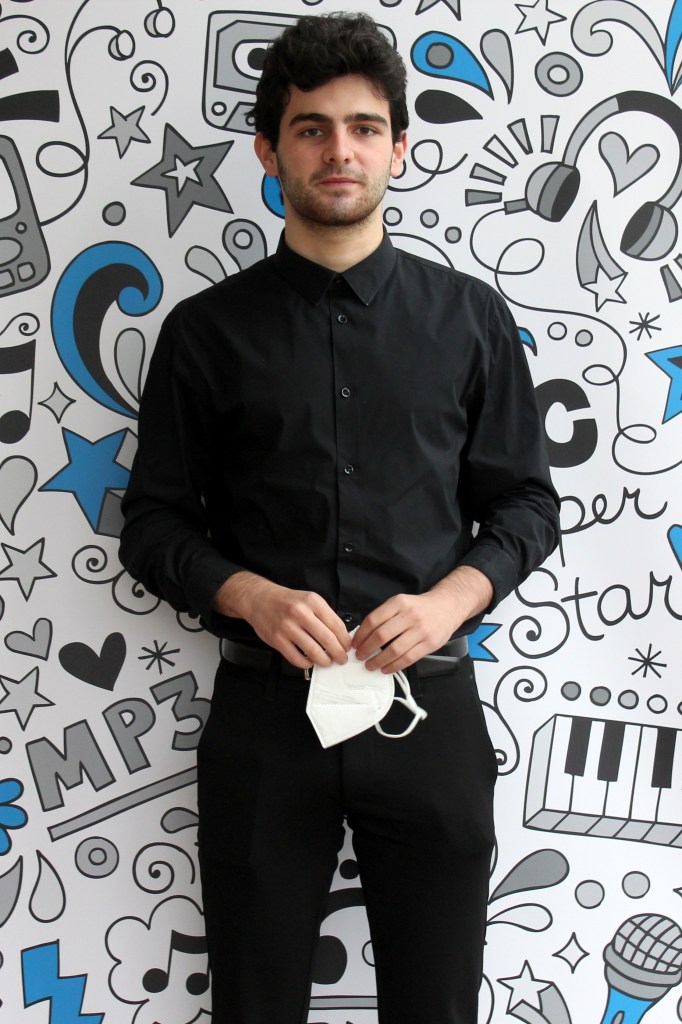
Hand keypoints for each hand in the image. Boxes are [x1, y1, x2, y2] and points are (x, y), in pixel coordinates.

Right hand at [213, 572, 350, 669]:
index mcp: (312, 601)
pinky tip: (310, 661)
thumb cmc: (286, 601)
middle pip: (327, 639)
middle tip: (341, 659)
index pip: (336, 625)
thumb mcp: (308, 599)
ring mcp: (287, 627)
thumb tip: (340, 636)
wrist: (260, 599)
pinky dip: (306, 663)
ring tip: (327, 662)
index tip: (347, 647)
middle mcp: (300, 613)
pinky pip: (296, 658)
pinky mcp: (277, 639)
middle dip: (338, 653)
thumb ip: (323, 615)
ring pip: (313, 651)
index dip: (345, 640)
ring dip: (324, 660)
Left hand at [352, 567, 492, 673]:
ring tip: (370, 665)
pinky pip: (408, 658)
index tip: (354, 643)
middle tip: (360, 656)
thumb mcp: (401, 603)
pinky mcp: (429, 644)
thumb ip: (384, 616)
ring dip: (378, 660)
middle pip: (381, 635)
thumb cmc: (420, 607)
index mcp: (399, 603)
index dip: (361, 634)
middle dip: (366, 649)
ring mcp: (421, 630)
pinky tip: (386, 668)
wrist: (447, 606)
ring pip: (394, 650)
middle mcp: (410, 615)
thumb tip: (363, 635)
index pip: (373, 620)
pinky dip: (394, 666)